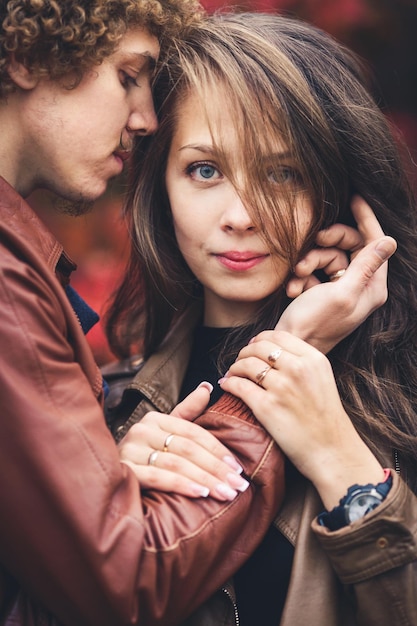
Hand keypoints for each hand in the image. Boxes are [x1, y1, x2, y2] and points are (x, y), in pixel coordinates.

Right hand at [118, 382, 249, 500]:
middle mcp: (141, 430)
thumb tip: (207, 386)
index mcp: (155, 419)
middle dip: (217, 469)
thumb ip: (188, 411)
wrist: (108, 478)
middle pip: (188, 448)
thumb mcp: (167, 432)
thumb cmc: (145, 457)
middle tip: (238, 486)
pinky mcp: (125, 470)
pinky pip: (158, 478)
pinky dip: (182, 485)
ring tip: (225, 493)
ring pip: (176, 463)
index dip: (218, 450)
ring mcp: (131, 449)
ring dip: (205, 479)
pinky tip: (201, 494)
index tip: (238, 468)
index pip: (194, 432)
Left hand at [219, 331, 383, 508]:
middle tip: (239, 361)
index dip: (260, 339)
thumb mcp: (322, 379)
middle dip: (245, 352)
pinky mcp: (267, 407)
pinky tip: (226, 385)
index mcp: (313, 359)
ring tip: (232, 374)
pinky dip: (229, 383)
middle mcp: (298, 369)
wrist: (332, 451)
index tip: (252, 346)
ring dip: (234, 367)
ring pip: (246, 364)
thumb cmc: (326, 419)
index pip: (278, 335)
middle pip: (259, 347)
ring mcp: (282, 387)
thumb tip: (274, 353)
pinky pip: (238, 386)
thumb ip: (302, 363)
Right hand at [281, 196, 396, 353]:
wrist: (290, 346)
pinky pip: (314, 272)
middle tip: (314, 241)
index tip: (354, 198)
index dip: (365, 219)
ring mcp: (340, 289)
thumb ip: (366, 265)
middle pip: (349, 247)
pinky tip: (293, 288)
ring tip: (298, 275)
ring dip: (308, 262)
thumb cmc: (315, 323)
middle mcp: (360, 287)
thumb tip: (389, 241)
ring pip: (327, 257)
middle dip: (327, 244)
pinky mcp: (322, 292)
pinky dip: (302, 277)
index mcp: (372, 288)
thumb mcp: (342, 292)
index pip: (374, 243)